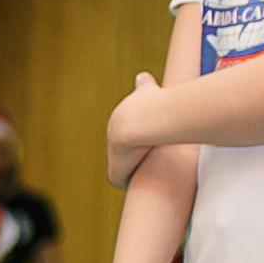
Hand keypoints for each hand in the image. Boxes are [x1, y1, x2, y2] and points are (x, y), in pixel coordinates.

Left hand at [106, 72, 165, 188]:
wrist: (140, 120)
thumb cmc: (150, 104)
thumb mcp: (148, 90)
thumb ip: (145, 84)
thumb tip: (142, 75)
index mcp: (118, 123)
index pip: (126, 134)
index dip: (137, 139)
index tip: (146, 143)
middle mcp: (112, 138)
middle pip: (123, 152)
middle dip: (134, 157)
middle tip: (151, 161)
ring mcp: (112, 156)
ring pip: (122, 167)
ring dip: (133, 171)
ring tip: (149, 175)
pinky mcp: (115, 172)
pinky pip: (120, 181)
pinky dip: (129, 183)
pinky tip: (141, 187)